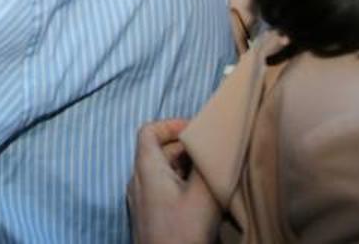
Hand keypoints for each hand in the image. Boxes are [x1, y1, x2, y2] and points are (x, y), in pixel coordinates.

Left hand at [127, 119, 220, 243]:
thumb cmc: (182, 234)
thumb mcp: (203, 196)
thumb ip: (210, 165)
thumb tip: (220, 141)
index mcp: (146, 168)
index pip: (149, 130)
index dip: (172, 125)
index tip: (197, 130)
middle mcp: (138, 180)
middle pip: (159, 150)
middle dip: (187, 147)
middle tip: (214, 153)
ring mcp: (142, 200)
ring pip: (164, 171)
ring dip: (187, 168)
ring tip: (213, 175)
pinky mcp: (150, 217)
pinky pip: (164, 190)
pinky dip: (183, 185)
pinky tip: (205, 198)